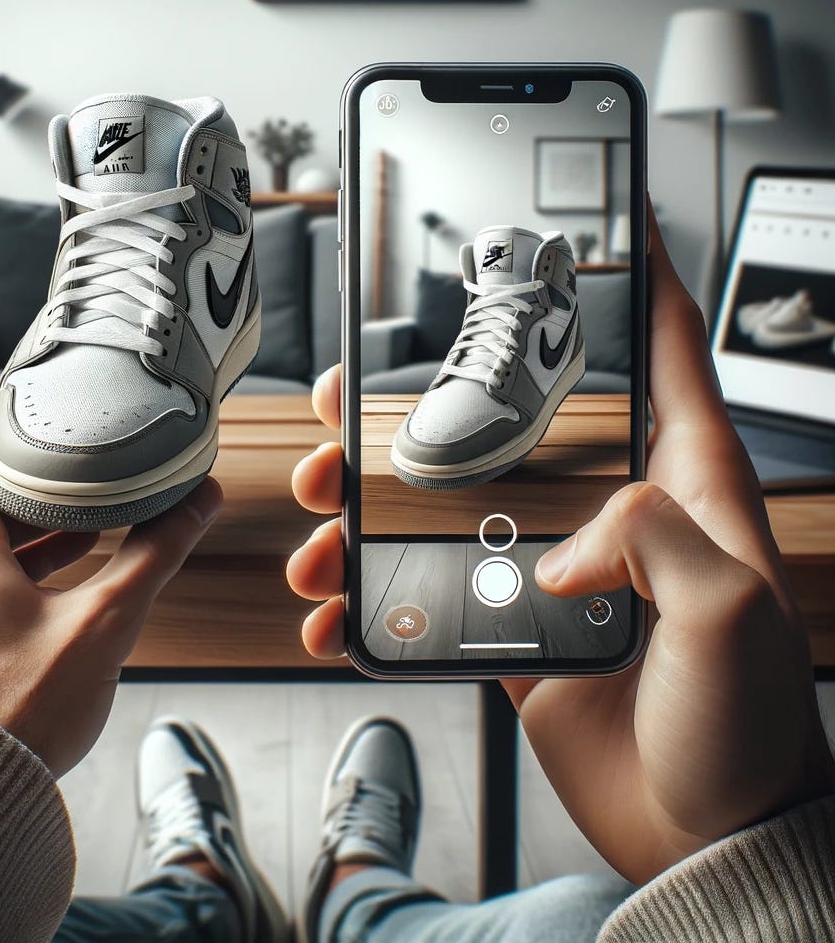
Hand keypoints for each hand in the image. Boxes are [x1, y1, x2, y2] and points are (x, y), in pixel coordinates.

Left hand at [0, 404, 220, 777]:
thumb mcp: (106, 620)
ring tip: (89, 524)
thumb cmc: (23, 711)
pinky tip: (63, 581)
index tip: (25, 408)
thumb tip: (199, 502)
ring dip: (27, 527)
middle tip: (79, 466)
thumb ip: (156, 551)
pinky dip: (12, 566)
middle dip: (27, 477)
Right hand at [286, 205, 834, 882]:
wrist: (704, 832)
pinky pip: (428, 594)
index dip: (637, 285)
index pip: (663, 359)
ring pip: (443, 508)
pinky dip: (375, 604)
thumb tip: (558, 546)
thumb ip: (650, 540)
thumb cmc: (743, 727)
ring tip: (318, 532)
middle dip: (415, 409)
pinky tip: (337, 615)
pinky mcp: (514, 625)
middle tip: (343, 413)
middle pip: (502, 425)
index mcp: (681, 487)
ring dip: (368, 516)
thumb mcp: (727, 612)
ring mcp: (553, 568)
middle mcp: (613, 515)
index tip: (600, 228)